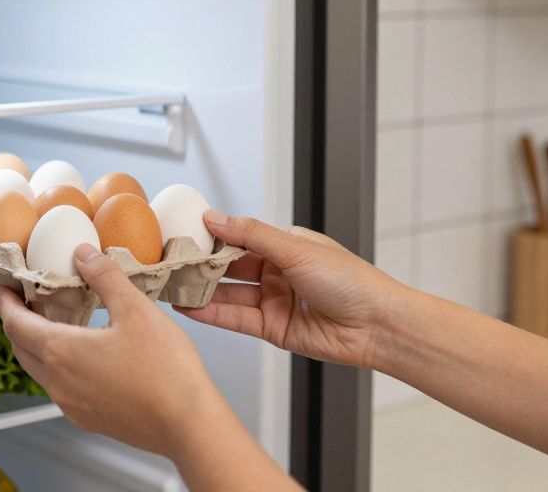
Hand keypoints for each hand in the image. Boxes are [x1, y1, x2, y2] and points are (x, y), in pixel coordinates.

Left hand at [0, 244, 226, 455]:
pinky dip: (56, 368)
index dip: (5, 305)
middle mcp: (58, 383)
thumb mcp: (136, 309)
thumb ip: (105, 277)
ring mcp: (71, 406)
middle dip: (17, 324)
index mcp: (62, 352)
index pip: (16, 324)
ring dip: (36, 347)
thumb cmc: (165, 368)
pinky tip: (80, 357)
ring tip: (51, 325)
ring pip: (39, 371)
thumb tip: (82, 253)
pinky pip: (59, 389)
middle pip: (21, 349)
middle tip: (22, 303)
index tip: (1, 290)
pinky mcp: (89, 420)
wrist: (188, 425)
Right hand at [177, 211, 409, 369]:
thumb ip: (251, 235)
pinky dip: (212, 314)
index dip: (212, 237)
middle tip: (170, 263)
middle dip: (202, 266)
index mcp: (286, 246)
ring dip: (202, 291)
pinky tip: (190, 307)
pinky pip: (237, 319)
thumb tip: (215, 217)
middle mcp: (277, 272)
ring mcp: (274, 301)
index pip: (240, 238)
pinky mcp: (273, 329)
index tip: (183, 234)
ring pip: (230, 294)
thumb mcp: (296, 249)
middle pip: (231, 267)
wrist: (378, 325)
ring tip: (171, 286)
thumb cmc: (350, 281)